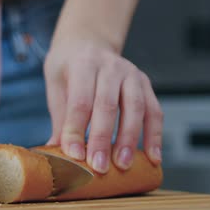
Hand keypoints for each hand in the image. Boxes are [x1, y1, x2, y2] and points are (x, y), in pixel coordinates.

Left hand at [44, 37, 162, 172]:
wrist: (86, 42)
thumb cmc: (68, 69)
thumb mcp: (57, 88)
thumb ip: (60, 120)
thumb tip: (55, 154)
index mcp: (83, 64)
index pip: (80, 101)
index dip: (76, 130)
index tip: (73, 155)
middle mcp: (110, 66)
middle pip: (107, 105)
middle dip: (102, 139)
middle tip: (98, 166)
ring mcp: (131, 73)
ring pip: (134, 108)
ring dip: (129, 139)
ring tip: (123, 165)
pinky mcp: (145, 84)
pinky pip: (154, 111)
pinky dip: (154, 135)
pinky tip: (152, 157)